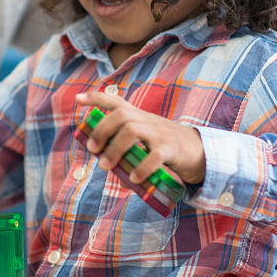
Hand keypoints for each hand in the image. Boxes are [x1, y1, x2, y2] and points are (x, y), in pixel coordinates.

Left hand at [75, 91, 205, 184]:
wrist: (199, 150)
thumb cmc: (165, 146)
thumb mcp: (145, 139)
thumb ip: (126, 150)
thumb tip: (109, 171)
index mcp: (139, 116)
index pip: (115, 100)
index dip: (95, 98)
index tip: (78, 100)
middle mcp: (147, 120)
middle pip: (120, 113)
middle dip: (101, 129)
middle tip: (92, 149)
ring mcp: (159, 133)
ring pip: (132, 130)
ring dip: (115, 149)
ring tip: (106, 166)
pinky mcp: (171, 149)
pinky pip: (154, 156)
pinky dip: (141, 168)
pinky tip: (132, 179)